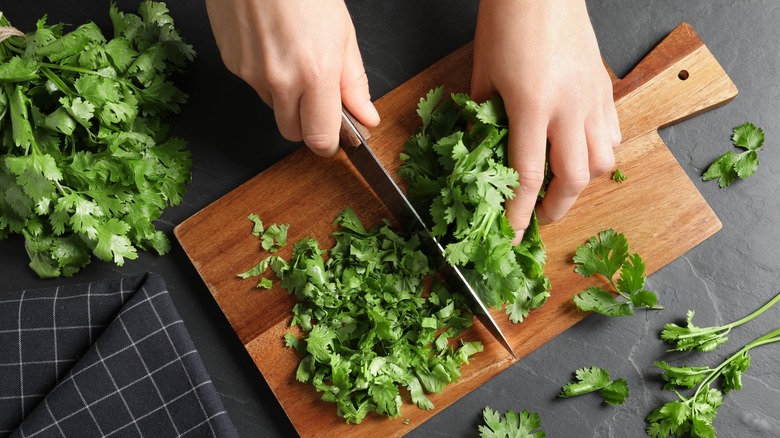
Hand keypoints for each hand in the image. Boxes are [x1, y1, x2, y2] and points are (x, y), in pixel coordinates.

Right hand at [205, 0, 379, 155]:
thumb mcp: (343, 33)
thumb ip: (353, 82)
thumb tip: (366, 116)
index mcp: (315, 73)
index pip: (319, 138)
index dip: (329, 142)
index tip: (336, 136)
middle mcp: (280, 80)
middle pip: (292, 133)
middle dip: (306, 123)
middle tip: (317, 96)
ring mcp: (251, 74)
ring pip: (272, 107)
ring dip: (285, 96)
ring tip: (293, 56)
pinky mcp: (231, 64)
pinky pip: (254, 85)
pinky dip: (265, 75)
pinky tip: (272, 46)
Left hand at [471, 0, 620, 240]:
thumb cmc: (507, 23)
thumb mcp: (482, 74)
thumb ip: (482, 118)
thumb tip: (479, 152)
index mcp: (532, 105)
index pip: (529, 175)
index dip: (520, 212)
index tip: (512, 234)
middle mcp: (569, 107)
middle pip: (575, 178)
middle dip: (557, 208)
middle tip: (539, 218)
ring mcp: (593, 98)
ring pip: (604, 160)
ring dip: (583, 184)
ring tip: (562, 188)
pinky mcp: (605, 87)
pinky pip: (613, 133)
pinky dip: (600, 153)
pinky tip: (582, 152)